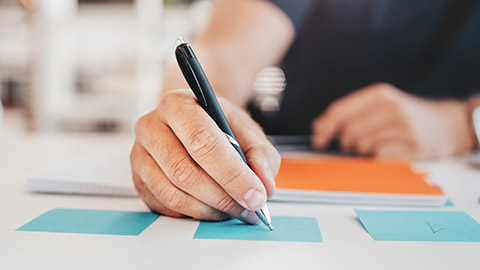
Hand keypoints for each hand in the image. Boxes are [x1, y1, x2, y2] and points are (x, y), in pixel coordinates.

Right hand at [130, 89, 279, 223]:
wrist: (193, 122)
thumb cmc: (219, 126)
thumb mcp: (247, 130)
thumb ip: (261, 155)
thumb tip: (265, 186)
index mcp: (178, 104)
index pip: (203, 142)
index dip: (232, 174)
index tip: (256, 196)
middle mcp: (151, 126)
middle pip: (184, 171)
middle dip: (222, 197)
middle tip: (248, 209)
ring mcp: (139, 154)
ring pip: (173, 193)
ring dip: (208, 210)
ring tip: (233, 210)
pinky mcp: (138, 179)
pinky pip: (164, 206)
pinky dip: (192, 214)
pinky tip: (212, 209)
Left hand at [312, 83, 476, 158]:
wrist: (448, 123)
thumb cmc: (408, 114)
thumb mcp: (382, 104)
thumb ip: (351, 112)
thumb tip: (319, 126)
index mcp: (379, 93)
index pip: (340, 110)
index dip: (325, 126)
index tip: (318, 137)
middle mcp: (390, 106)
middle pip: (348, 130)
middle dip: (344, 142)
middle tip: (350, 144)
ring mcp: (402, 126)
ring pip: (361, 145)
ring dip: (360, 150)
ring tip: (372, 145)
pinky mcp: (411, 145)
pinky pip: (378, 156)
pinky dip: (376, 157)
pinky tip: (386, 150)